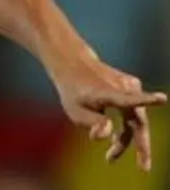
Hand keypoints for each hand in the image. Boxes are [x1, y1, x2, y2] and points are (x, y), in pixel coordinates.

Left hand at [52, 55, 166, 171]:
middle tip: (144, 167)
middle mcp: (123, 88)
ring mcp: (130, 86)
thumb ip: (91, 123)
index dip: (145, 100)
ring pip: (136, 120)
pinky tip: (115, 139)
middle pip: (138, 121)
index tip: (162, 99)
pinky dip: (126, 128)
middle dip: (141, 145)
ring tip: (110, 157)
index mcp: (107, 93)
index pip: (126, 99)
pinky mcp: (133, 88)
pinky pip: (133, 114)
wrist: (74, 66)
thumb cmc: (73, 91)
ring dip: (126, 139)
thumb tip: (107, 135)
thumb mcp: (74, 110)